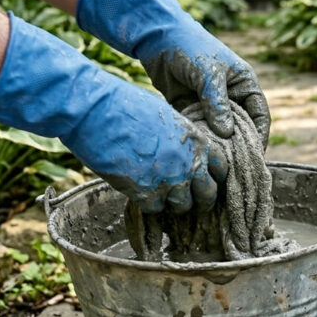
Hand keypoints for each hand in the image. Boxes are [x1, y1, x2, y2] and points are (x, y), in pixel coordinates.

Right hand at [0, 14, 225, 212]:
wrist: (95, 110)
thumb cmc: (125, 105)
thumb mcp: (165, 117)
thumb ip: (180, 139)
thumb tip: (180, 154)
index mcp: (197, 140)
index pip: (221, 168)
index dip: (212, 176)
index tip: (204, 180)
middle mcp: (190, 163)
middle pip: (207, 194)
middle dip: (200, 199)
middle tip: (188, 200)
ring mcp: (170, 181)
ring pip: (182, 207)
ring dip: (172, 204)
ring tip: (160, 196)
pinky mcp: (146, 194)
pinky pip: (155, 210)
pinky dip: (148, 205)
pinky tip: (139, 193)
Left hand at [76, 0, 269, 146]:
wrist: (157, 38)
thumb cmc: (190, 48)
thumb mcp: (208, 74)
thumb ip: (218, 104)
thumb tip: (227, 134)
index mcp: (244, 84)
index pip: (259, 115)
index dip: (259, 136)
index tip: (255, 157)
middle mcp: (231, 96)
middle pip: (241, 128)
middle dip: (238, 147)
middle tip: (233, 167)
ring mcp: (211, 105)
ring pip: (220, 132)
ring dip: (218, 146)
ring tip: (215, 163)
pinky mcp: (191, 110)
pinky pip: (201, 130)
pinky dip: (201, 140)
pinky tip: (197, 153)